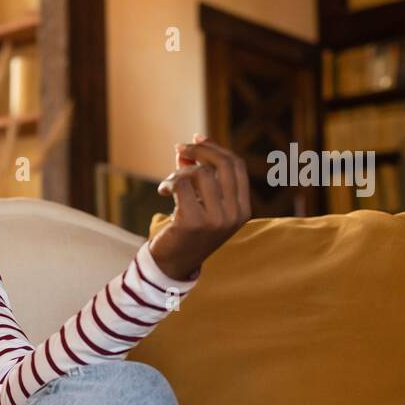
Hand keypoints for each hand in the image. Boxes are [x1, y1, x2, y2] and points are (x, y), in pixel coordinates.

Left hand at [149, 134, 251, 280]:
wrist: (171, 266)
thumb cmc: (184, 231)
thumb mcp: (198, 202)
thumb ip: (197, 176)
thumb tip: (187, 148)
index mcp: (242, 209)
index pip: (236, 166)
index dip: (216, 148)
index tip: (197, 138)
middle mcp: (235, 215)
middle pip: (224, 164)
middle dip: (199, 150)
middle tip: (179, 148)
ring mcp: (216, 220)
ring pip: (200, 173)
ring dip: (179, 172)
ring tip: (168, 184)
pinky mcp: (194, 222)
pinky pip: (181, 184)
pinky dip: (168, 182)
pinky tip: (162, 192)